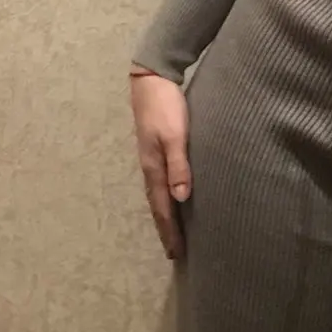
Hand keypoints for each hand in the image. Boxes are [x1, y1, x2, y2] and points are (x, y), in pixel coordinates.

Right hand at [130, 68, 190, 259]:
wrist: (151, 79)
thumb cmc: (166, 106)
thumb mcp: (175, 135)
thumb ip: (179, 165)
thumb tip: (181, 198)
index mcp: (154, 168)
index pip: (163, 208)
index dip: (169, 231)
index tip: (176, 253)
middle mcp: (150, 168)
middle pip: (157, 206)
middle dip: (165, 229)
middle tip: (174, 252)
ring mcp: (151, 159)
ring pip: (158, 195)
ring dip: (165, 216)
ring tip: (172, 233)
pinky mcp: (156, 150)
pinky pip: (160, 183)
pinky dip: (166, 198)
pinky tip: (173, 199)